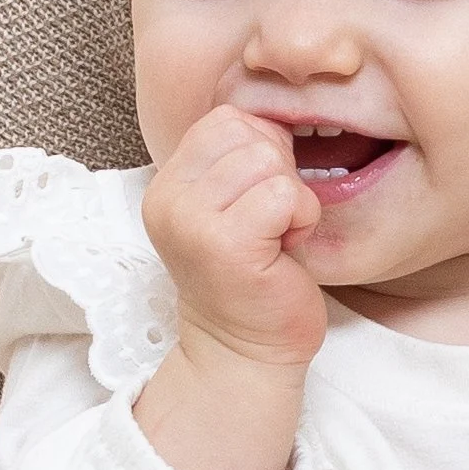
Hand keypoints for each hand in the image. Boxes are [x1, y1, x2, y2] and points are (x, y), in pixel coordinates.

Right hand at [142, 105, 325, 367]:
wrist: (246, 351)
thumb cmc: (252, 278)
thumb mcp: (232, 207)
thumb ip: (237, 160)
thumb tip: (275, 118)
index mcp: (167, 185)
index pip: (225, 119)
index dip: (261, 149)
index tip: (261, 200)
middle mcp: (168, 200)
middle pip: (247, 134)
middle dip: (279, 172)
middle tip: (271, 223)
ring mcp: (192, 223)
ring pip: (267, 160)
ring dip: (292, 198)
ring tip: (277, 237)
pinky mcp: (226, 246)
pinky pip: (283, 194)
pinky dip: (301, 219)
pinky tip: (286, 250)